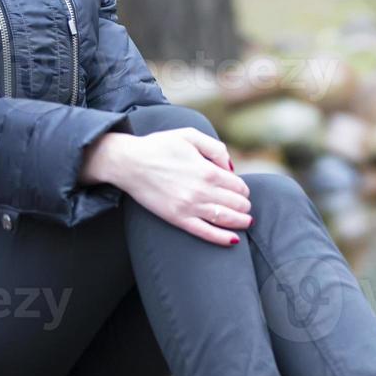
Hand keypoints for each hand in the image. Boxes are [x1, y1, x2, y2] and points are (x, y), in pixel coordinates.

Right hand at [86, 129, 251, 245]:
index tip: (240, 189)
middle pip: (236, 204)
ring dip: (241, 221)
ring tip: (246, 221)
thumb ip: (216, 148)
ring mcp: (189, 207)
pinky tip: (233, 240)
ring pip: (225, 219)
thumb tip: (232, 168)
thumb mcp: (190, 135)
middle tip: (244, 205)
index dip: (243, 189)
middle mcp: (201, 191)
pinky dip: (222, 238)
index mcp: (207, 170)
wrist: (129, 162)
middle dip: (244, 205)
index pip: (238, 186)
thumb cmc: (159, 146)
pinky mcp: (177, 219)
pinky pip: (205, 232)